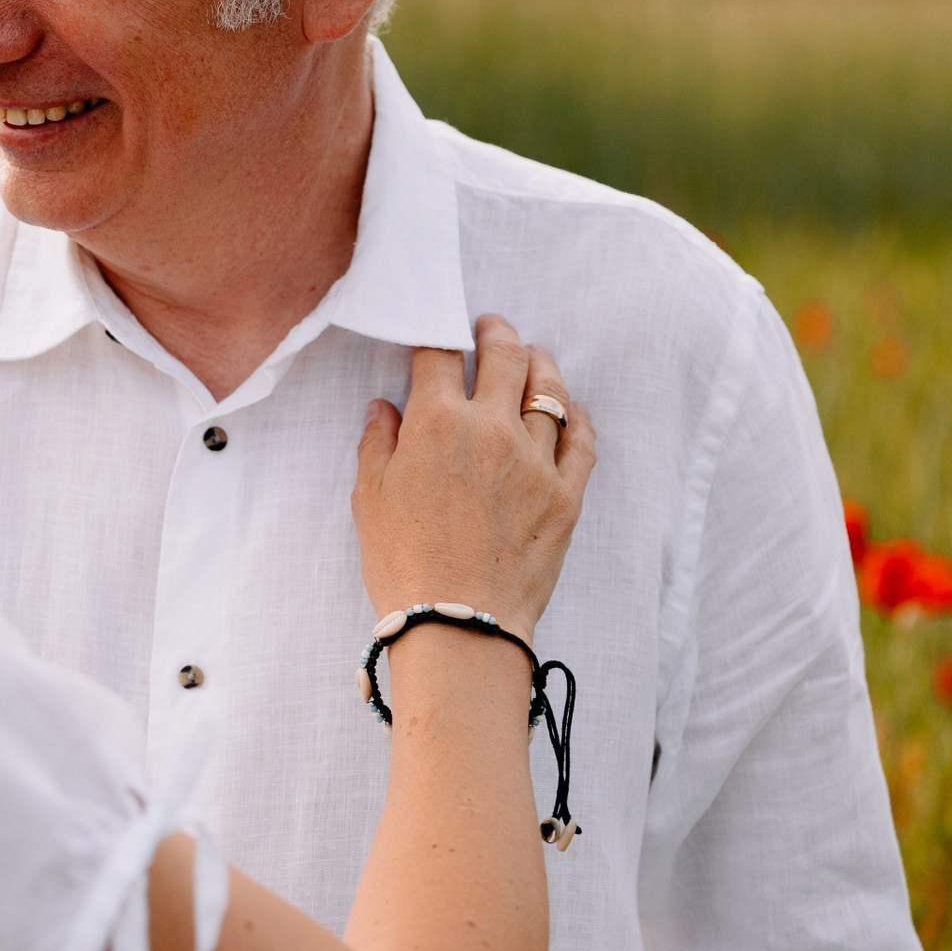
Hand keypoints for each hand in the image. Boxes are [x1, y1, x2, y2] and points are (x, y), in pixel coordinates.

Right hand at [351, 315, 596, 641]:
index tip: (435, 334)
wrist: (458, 624)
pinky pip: (583, 441)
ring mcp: (536, 460)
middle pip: (504, 356)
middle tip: (490, 326)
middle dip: (495, 332)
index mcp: (435, 422)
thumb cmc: (403, 563)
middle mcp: (491, 429)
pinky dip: (576, 417)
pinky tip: (570, 411)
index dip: (436, 334)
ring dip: (539, 365)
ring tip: (533, 358)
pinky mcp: (567, 494)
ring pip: (549, 390)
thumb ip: (378, 442)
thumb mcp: (369, 497)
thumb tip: (385, 409)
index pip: (439, 353)